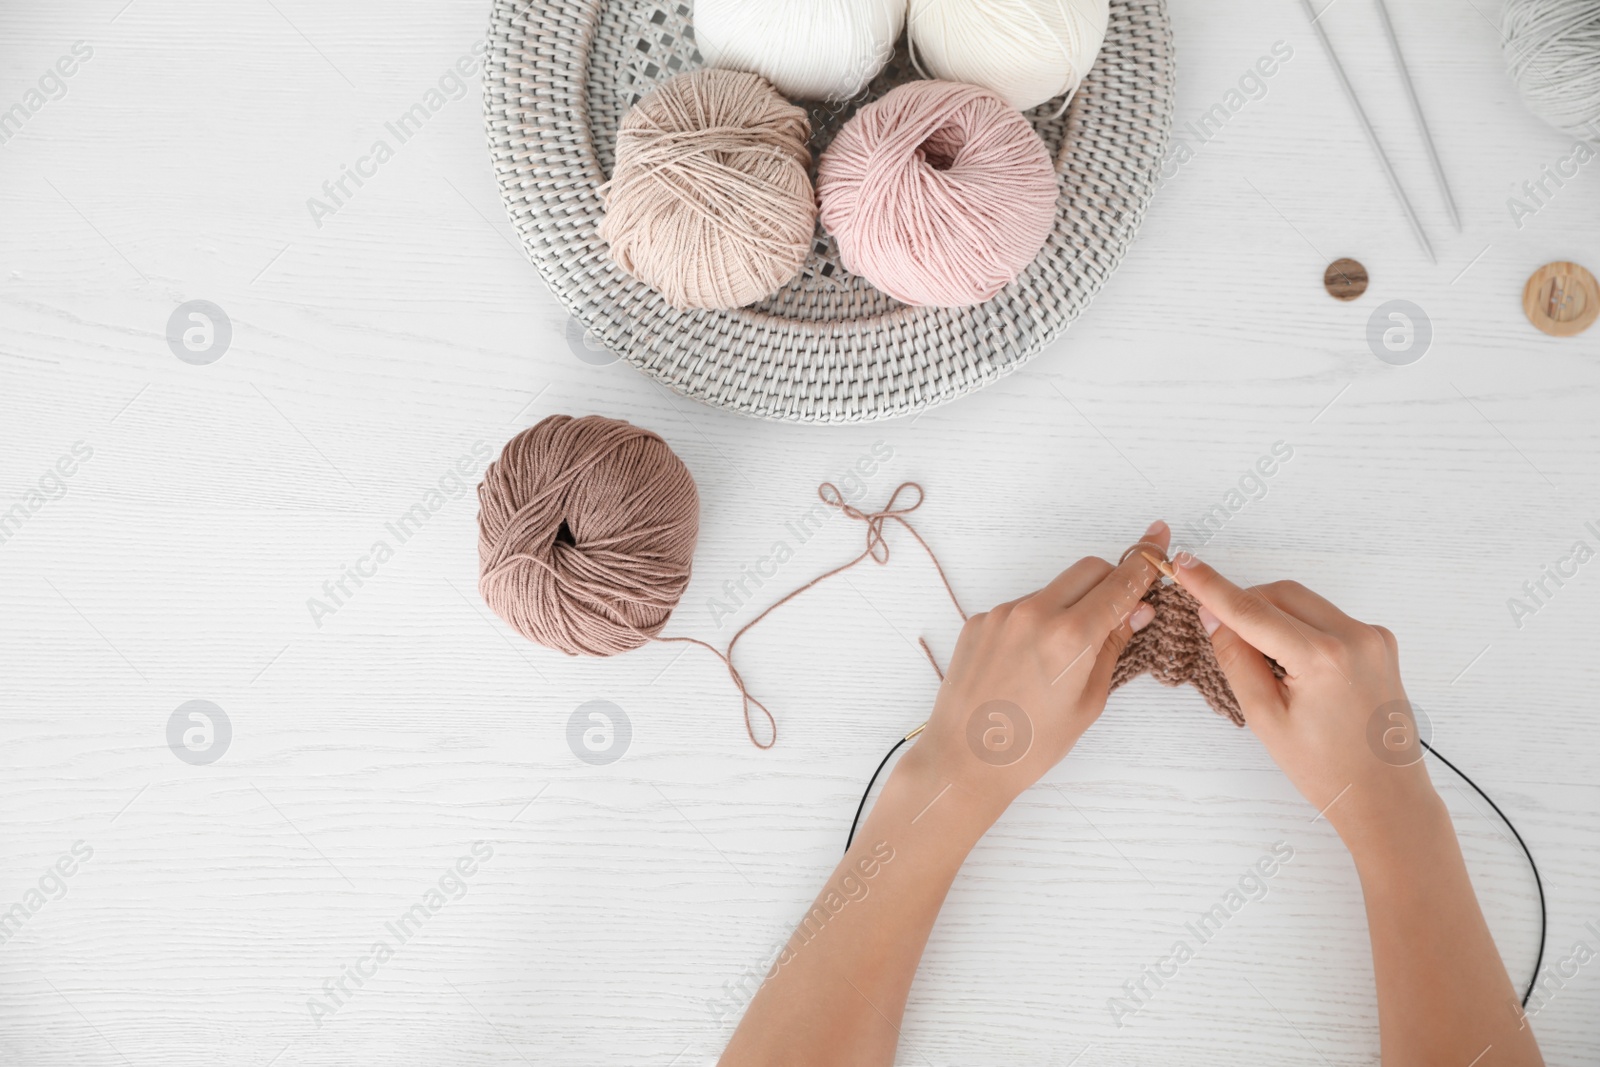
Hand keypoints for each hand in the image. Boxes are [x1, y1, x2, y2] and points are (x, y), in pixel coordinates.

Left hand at [904, 521, 1169, 828]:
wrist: (965, 760)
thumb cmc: (1032, 744)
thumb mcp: (1088, 701)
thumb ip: (1113, 647)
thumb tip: (1136, 611)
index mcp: (1070, 637)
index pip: (1118, 583)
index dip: (1143, 562)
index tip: (1158, 540)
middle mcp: (1034, 614)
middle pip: (1087, 570)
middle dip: (1109, 580)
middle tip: (1117, 608)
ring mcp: (1002, 614)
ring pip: (1052, 591)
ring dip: (1069, 606)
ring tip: (1061, 657)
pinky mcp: (979, 621)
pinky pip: (1020, 609)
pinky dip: (1035, 624)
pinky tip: (1027, 663)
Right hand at [1172, 555, 1440, 853]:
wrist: (1385, 797)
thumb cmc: (1326, 769)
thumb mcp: (1264, 717)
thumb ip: (1236, 658)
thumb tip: (1214, 615)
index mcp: (1323, 658)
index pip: (1252, 610)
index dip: (1212, 586)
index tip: (1183, 563)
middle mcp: (1355, 636)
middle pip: (1279, 595)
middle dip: (1246, 606)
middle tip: (1223, 637)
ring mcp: (1372, 636)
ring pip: (1302, 602)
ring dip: (1273, 618)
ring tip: (1266, 666)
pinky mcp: (1379, 642)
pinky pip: (1325, 617)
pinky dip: (1300, 629)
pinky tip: (1295, 668)